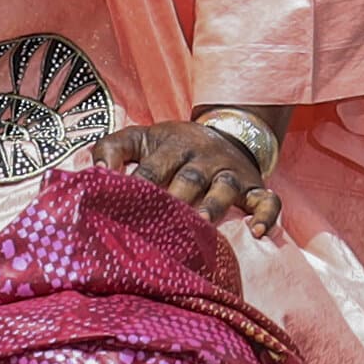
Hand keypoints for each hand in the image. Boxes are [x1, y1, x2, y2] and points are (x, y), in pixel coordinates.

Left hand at [89, 120, 281, 235]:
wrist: (227, 131)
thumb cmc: (172, 146)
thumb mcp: (140, 137)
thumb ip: (112, 149)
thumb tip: (95, 173)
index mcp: (172, 146)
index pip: (152, 167)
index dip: (138, 186)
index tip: (120, 208)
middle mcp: (203, 158)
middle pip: (188, 179)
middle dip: (174, 200)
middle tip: (157, 226)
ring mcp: (231, 173)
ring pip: (224, 189)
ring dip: (213, 207)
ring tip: (200, 227)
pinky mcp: (255, 187)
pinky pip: (268, 200)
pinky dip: (266, 215)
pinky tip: (258, 232)